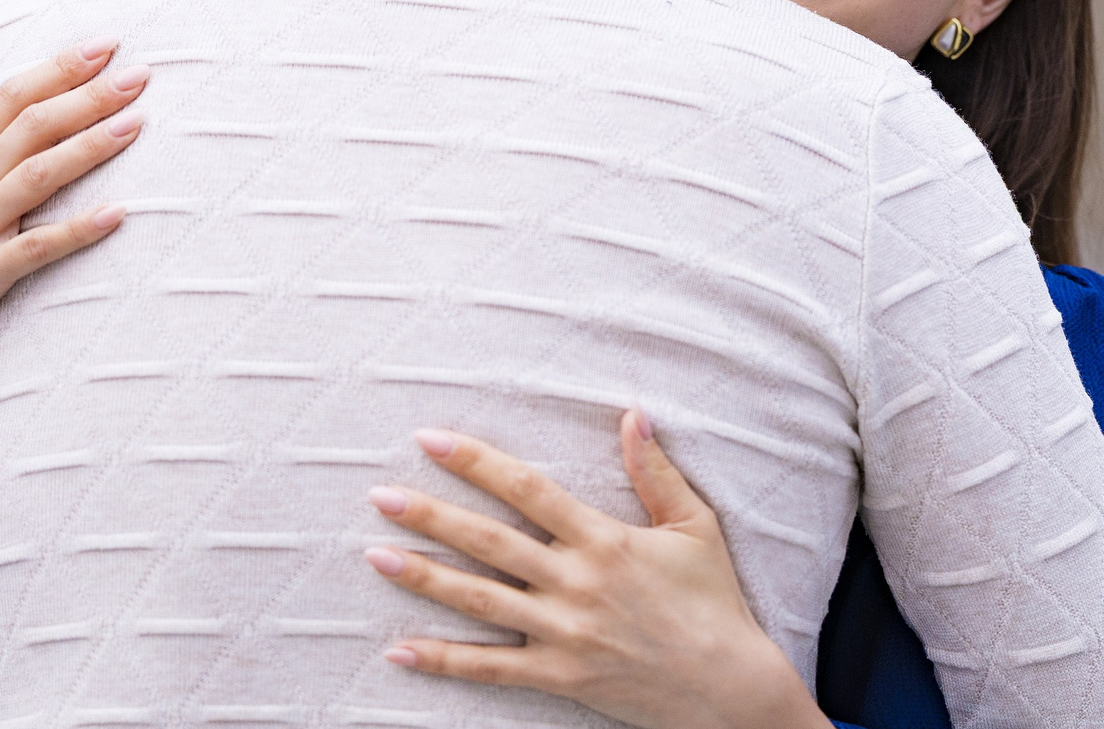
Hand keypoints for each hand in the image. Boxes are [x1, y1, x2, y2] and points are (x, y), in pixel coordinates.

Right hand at [0, 39, 147, 411]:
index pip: (9, 99)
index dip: (58, 69)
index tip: (106, 44)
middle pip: (30, 127)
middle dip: (86, 96)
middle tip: (139, 74)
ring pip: (36, 177)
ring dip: (89, 147)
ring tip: (137, 123)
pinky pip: (35, 249)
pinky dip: (76, 230)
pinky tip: (118, 214)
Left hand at [363, 413, 827, 728]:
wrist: (729, 689)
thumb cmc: (713, 603)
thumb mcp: (694, 527)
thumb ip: (656, 472)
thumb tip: (632, 414)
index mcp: (604, 539)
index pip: (527, 489)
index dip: (476, 462)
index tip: (431, 440)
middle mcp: (576, 583)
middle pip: (489, 542)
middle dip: (431, 515)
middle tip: (379, 495)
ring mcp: (564, 633)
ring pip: (480, 600)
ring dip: (424, 578)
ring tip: (375, 556)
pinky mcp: (559, 677)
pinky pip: (491, 668)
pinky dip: (444, 661)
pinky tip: (401, 650)